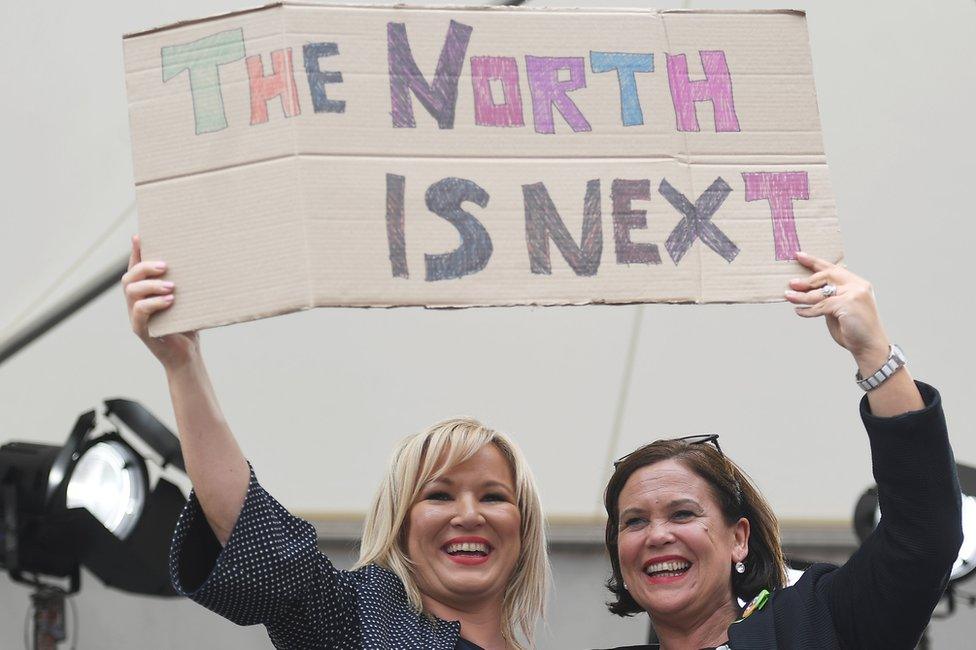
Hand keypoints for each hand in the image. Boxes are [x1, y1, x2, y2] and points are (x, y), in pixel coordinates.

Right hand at [122, 235, 199, 368]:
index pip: (136, 268)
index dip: (135, 252)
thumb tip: (203, 259)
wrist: (187, 355)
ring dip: (151, 285)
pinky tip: (169, 301)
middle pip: (129, 277)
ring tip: (172, 287)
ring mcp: (135, 316)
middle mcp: (135, 301)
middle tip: (166, 265)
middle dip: (145, 267)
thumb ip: (186, 283)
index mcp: (144, 292)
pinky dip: (153, 304)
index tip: (139, 236)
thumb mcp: (187, 300)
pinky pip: (139, 312)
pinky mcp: (140, 330)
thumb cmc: (188, 324)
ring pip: (131, 292)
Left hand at [784, 251, 890, 366]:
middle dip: (807, 280)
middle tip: (791, 283)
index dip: (815, 261)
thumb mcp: (838, 309)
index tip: (798, 255)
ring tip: (788, 296)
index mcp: (857, 283)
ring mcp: (854, 294)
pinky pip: (822, 305)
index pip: (834, 268)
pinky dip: (808, 310)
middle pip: (827, 276)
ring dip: (802, 295)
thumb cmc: (852, 329)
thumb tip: (806, 290)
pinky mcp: (848, 304)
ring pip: (821, 292)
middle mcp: (858, 285)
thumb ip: (829, 298)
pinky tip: (799, 311)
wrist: (869, 346)